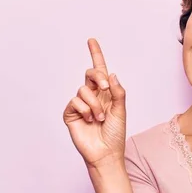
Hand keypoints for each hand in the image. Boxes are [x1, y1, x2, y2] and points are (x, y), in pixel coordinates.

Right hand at [63, 39, 126, 167]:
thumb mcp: (121, 110)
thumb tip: (111, 74)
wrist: (105, 152)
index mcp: (106, 93)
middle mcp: (93, 96)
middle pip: (90, 74)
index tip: (91, 40)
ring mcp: (80, 104)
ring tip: (100, 118)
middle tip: (104, 87)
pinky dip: (85, 110)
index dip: (95, 55)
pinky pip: (75, 101)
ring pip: (83, 89)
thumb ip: (117, 92)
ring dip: (95, 104)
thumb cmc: (115, 134)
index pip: (100, 71)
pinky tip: (90, 120)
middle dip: (97, 77)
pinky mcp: (70, 113)